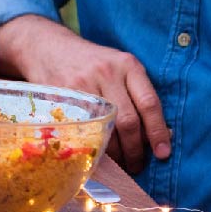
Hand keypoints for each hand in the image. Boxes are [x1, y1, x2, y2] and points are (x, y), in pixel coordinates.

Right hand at [0, 15, 171, 170]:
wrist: (47, 47)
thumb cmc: (91, 63)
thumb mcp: (118, 66)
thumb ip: (137, 93)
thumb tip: (159, 133)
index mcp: (128, 65)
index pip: (149, 103)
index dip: (158, 132)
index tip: (163, 153)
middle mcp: (107, 73)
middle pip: (128, 121)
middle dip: (136, 149)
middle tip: (138, 164)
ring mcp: (83, 85)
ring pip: (106, 129)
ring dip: (116, 153)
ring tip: (121, 163)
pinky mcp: (63, 96)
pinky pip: (83, 129)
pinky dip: (93, 146)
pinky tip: (98, 154)